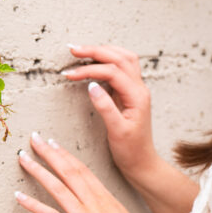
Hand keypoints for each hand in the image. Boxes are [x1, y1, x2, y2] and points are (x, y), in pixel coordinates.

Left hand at [16, 132, 170, 212]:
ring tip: (23, 159)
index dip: (66, 155)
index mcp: (106, 198)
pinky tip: (19, 196)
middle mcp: (94, 203)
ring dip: (38, 171)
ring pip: (58, 188)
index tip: (54, 144)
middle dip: (49, 153)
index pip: (83, 170)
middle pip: (69, 171)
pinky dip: (34, 205)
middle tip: (34, 139)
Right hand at [63, 43, 156, 183]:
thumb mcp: (117, 132)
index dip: (90, 69)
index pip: (113, 72)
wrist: (142, 161)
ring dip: (103, 51)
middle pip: (120, 58)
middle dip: (96, 51)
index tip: (69, 74)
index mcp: (137, 97)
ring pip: (124, 59)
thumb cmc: (131, 150)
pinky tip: (94, 61)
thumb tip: (92, 86)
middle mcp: (139, 89)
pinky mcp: (130, 93)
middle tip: (72, 50)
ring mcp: (136, 89)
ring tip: (81, 51)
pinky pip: (122, 68)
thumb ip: (106, 107)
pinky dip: (107, 60)